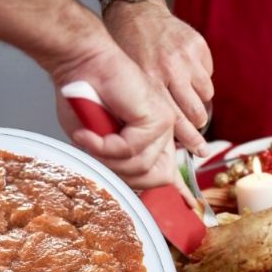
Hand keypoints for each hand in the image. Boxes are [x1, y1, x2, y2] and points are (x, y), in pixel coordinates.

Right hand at [50, 37, 196, 194]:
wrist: (81, 64)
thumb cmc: (83, 98)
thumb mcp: (98, 140)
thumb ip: (116, 161)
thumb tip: (134, 182)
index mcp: (152, 139)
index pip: (171, 173)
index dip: (178, 193)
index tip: (190, 207)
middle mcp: (162, 134)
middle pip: (155, 178)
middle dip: (122, 172)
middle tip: (97, 150)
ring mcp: (162, 126)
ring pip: (140, 167)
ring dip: (108, 156)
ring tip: (91, 136)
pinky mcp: (157, 118)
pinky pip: (131, 150)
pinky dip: (105, 145)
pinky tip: (91, 132)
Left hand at [104, 0, 213, 148]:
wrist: (135, 11)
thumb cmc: (128, 49)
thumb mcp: (130, 79)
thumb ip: (148, 104)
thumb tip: (165, 136)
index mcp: (151, 80)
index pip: (176, 119)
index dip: (190, 138)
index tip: (199, 152)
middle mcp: (171, 69)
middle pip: (196, 111)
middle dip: (197, 124)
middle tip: (196, 129)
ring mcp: (187, 57)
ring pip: (206, 95)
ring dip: (199, 101)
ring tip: (187, 97)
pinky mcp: (198, 46)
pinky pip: (208, 74)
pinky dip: (200, 79)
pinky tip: (187, 73)